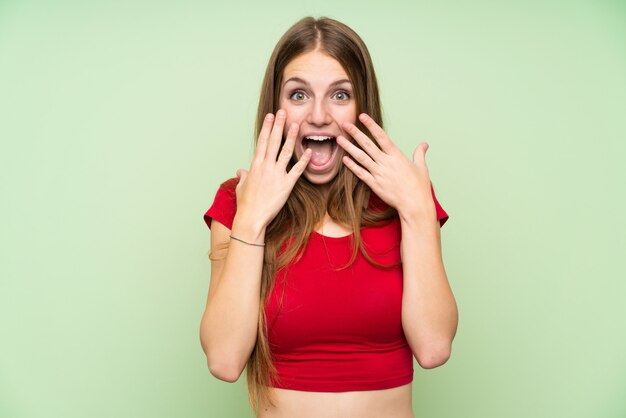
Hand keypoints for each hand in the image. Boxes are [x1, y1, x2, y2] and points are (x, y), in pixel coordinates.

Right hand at [234, 109, 311, 227]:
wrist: (251, 218)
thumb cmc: (245, 204)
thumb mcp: (241, 187)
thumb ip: (243, 177)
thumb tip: (241, 171)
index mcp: (255, 165)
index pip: (262, 141)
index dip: (267, 127)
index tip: (271, 116)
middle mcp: (266, 167)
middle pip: (273, 141)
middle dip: (279, 125)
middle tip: (283, 112)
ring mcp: (277, 175)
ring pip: (286, 152)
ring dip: (292, 137)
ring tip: (297, 124)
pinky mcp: (286, 185)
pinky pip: (297, 170)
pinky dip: (304, 161)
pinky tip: (310, 151)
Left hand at [337, 113, 434, 218]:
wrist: (414, 204)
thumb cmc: (419, 186)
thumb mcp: (422, 167)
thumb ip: (420, 154)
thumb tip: (424, 144)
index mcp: (396, 155)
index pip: (381, 136)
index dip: (371, 125)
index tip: (362, 116)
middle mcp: (385, 162)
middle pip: (367, 144)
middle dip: (355, 133)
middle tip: (345, 124)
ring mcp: (378, 173)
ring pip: (360, 157)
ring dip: (349, 147)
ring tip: (339, 140)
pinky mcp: (374, 184)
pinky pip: (360, 173)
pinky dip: (352, 166)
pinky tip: (344, 159)